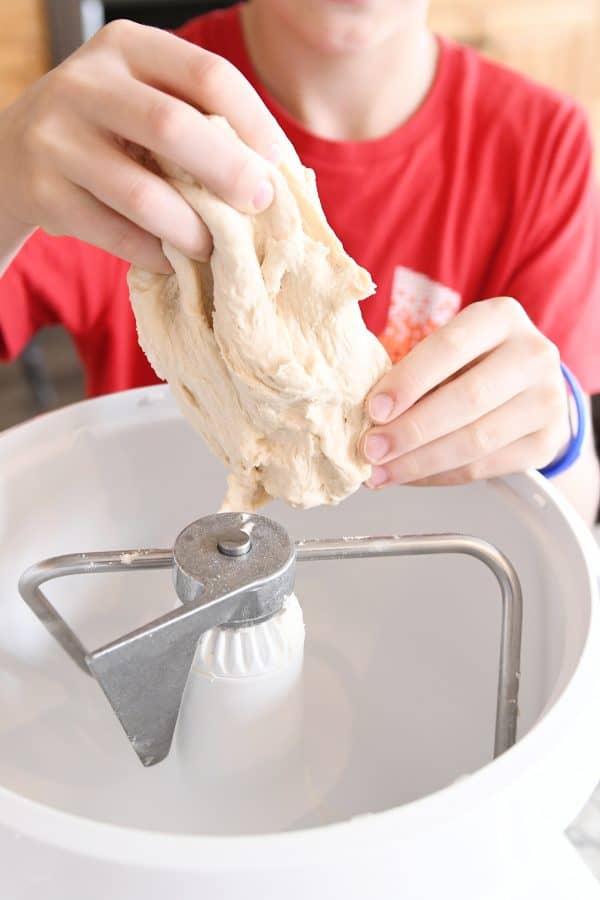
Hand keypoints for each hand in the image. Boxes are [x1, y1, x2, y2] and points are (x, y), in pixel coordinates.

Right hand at [0, 20, 284, 271]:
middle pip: (173, 126)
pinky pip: (114, 233)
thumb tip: (277, 177)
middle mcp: (85, 83)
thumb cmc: (105, 130)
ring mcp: (56, 138)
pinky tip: (173, 260)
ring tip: (214, 247)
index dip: (254, 123)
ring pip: (141, 192)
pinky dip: (153, 253)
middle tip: (259, 206)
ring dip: (191, 229)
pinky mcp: (42, 193)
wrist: (12, 155)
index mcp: (126, 47)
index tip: (279, 165)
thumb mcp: (141, 100)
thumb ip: (196, 121)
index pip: (207, 74)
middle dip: (228, 173)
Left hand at [362, 297, 570, 486]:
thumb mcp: (453, 350)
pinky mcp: (545, 443)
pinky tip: (409, 477)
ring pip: (475, 440)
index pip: (450, 347)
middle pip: (466, 399)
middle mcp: (533, 355)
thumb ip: (416, 372)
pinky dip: (439, 477)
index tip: (373, 410)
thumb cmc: (475, 365)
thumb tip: (364, 414)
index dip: (409, 381)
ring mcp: (546, 401)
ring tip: (381, 472)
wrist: (534, 391)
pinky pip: (484, 467)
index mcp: (501, 318)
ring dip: (420, 462)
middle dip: (411, 430)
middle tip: (371, 450)